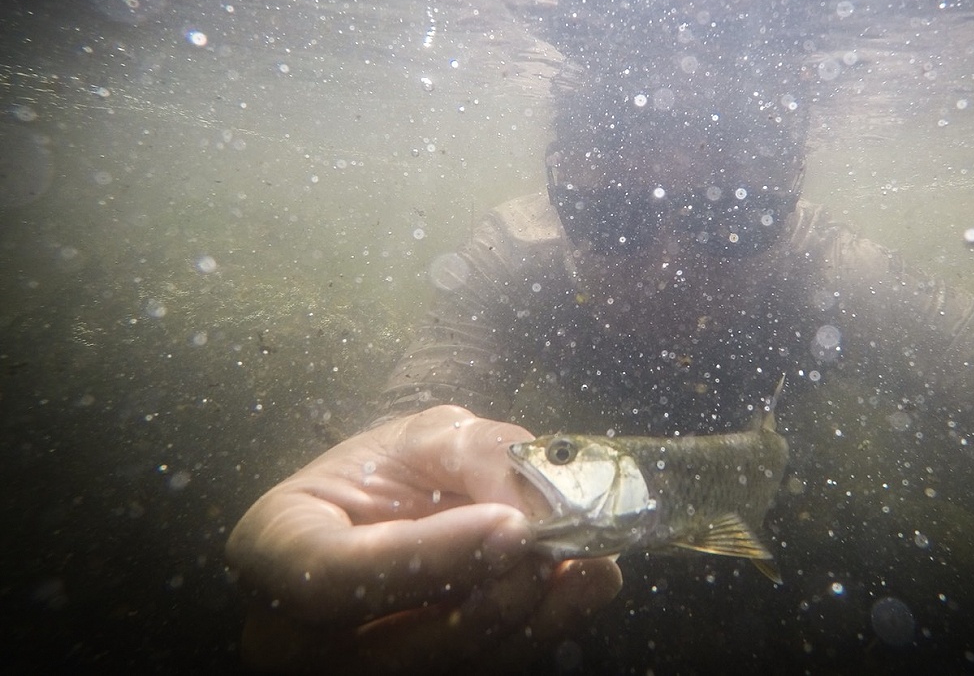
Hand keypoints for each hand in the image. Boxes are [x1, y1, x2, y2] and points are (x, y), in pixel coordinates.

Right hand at [226, 405, 621, 672]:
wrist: (390, 510)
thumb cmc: (392, 469)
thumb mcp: (425, 435)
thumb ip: (478, 453)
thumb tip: (536, 503)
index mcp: (272, 548)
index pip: (334, 575)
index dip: (427, 557)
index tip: (509, 523)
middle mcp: (293, 636)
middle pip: (395, 649)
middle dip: (493, 596)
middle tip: (558, 543)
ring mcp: (350, 673)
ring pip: (447, 673)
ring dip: (530, 619)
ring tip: (586, 561)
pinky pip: (480, 675)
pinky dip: (539, 633)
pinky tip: (581, 586)